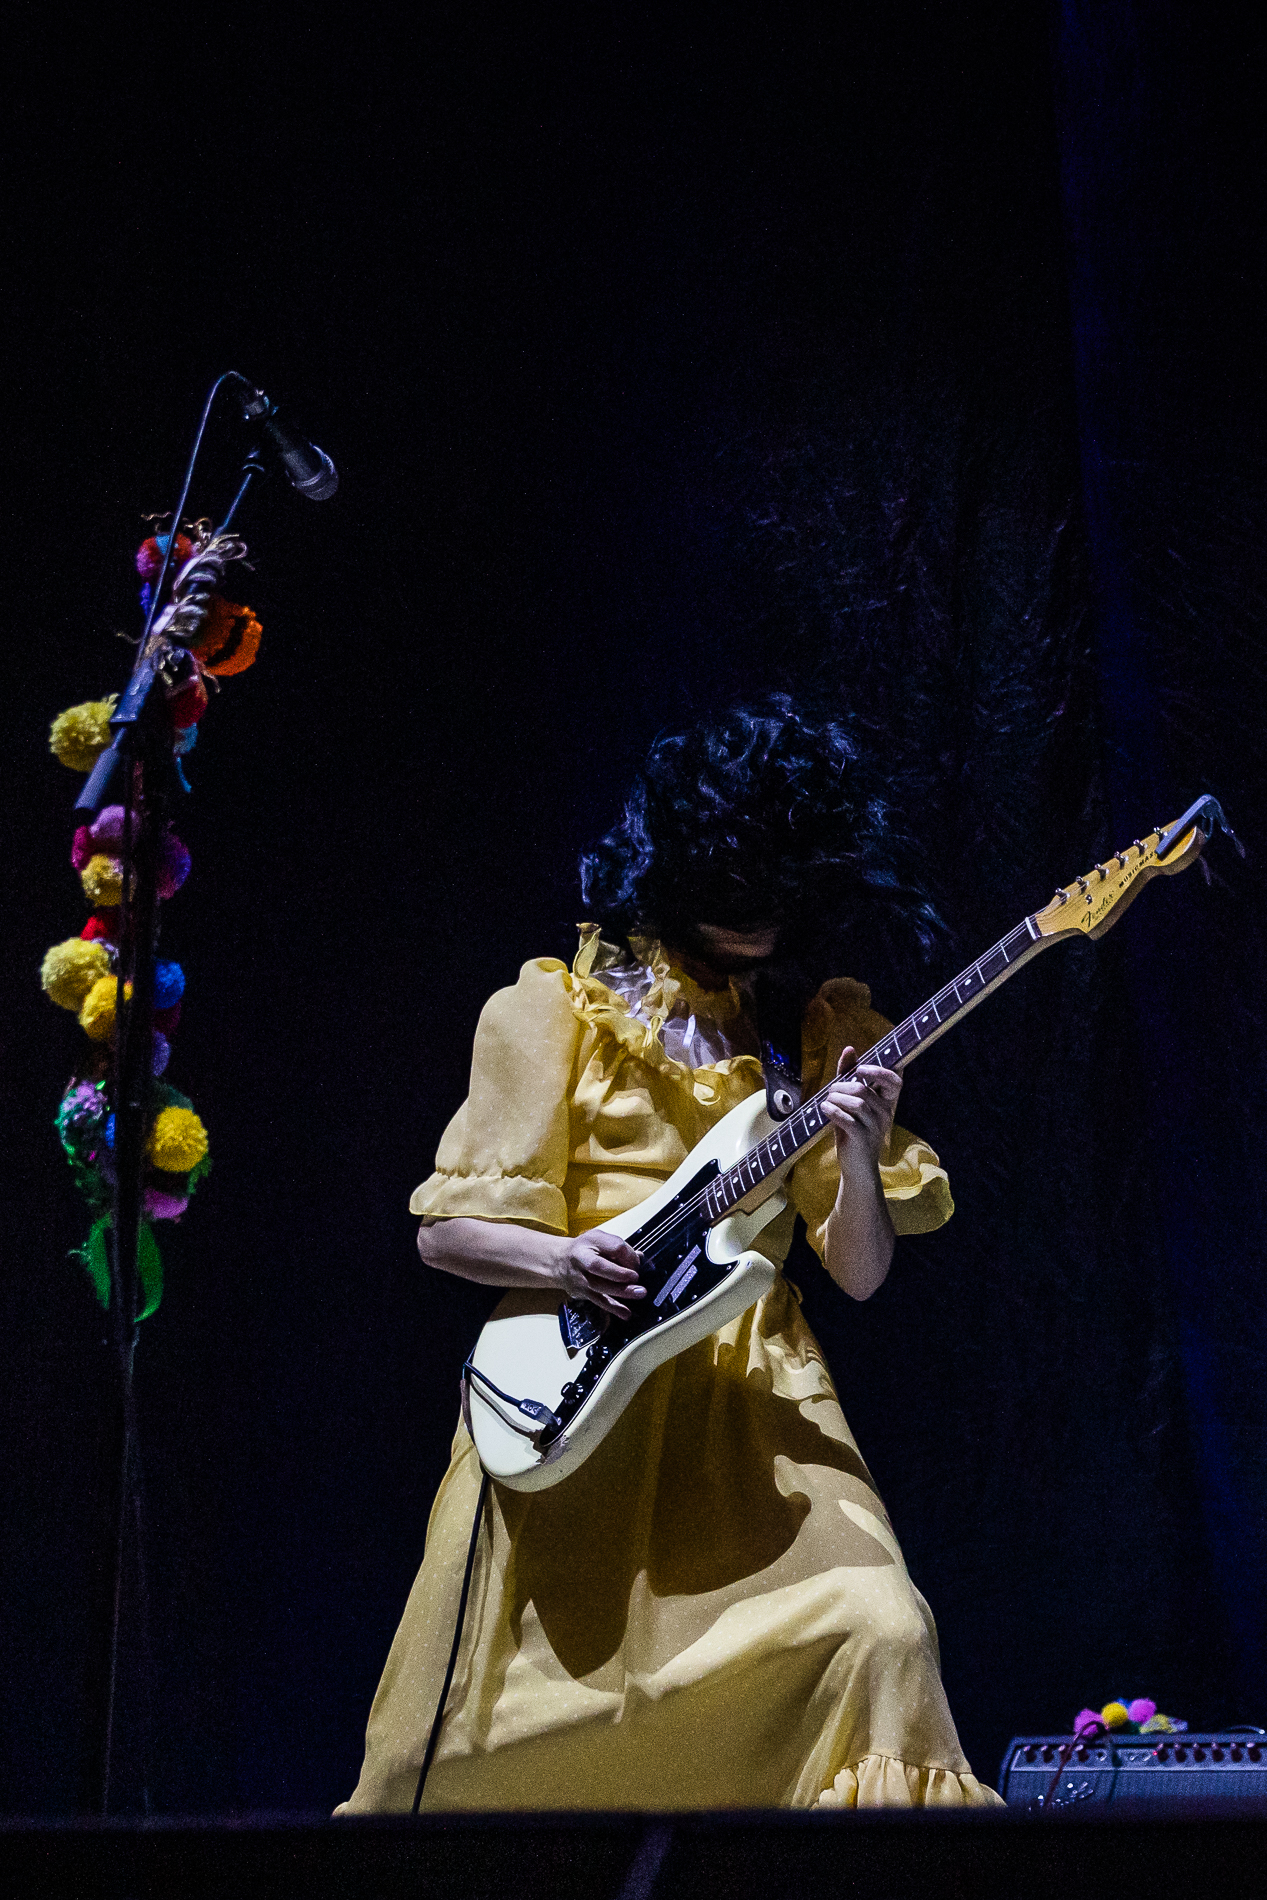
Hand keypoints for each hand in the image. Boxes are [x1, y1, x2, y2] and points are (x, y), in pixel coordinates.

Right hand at [552, 1229, 646, 1318]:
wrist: (560, 1261)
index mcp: (588, 1244)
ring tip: (639, 1293)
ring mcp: (582, 1280)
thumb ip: (617, 1246)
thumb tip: (639, 1258)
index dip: (627, 1254)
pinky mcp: (584, 1294)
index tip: (638, 1260)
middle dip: (620, 1274)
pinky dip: (614, 1309)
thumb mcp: (598, 1238)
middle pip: (601, 1267)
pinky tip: (626, 1313)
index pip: (611, 1247)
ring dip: (622, 1292)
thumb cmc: (584, 1249)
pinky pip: (600, 1302)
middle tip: (637, 1277)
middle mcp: (582, 1262)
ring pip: (601, 1287)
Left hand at [821, 1044, 901, 1178]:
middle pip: (864, 1090)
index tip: (860, 1069)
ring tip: (826, 1102)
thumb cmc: (852, 1130)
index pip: (895, 1081)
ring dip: (835, 1099)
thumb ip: (850, 1075)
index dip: (880, 1071)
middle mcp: (885, 1114)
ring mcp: (875, 1127)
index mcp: (886, 1103)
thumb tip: (850, 1049)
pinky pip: (848, 1119)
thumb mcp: (850, 1102)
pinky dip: (832, 1111)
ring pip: (856, 1102)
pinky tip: (824, 1110)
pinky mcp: (862, 1139)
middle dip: (841, 1086)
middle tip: (830, 1092)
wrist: (856, 1166)